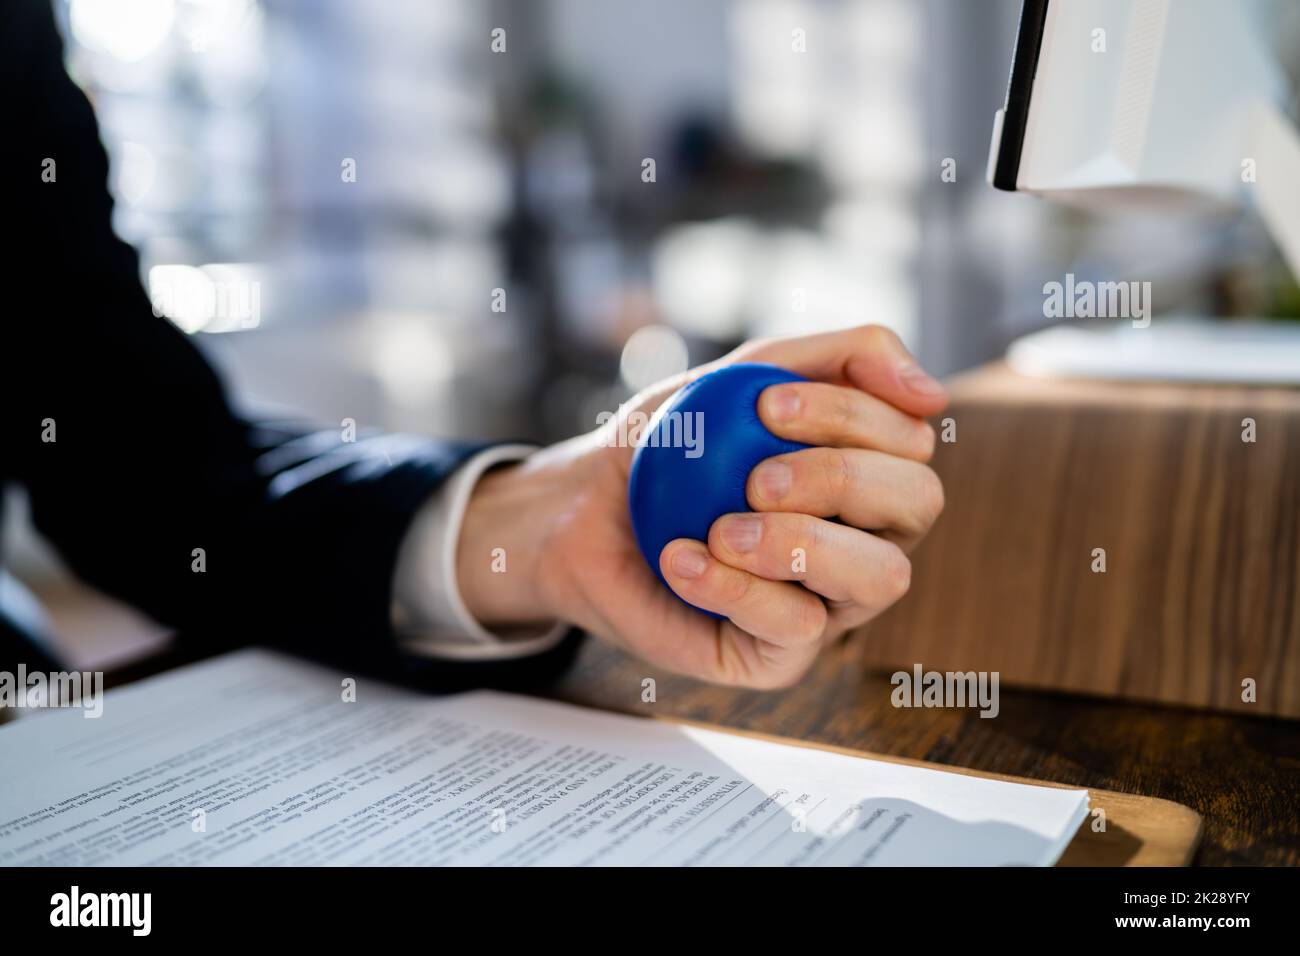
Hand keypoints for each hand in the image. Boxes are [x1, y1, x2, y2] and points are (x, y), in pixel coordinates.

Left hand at [456, 325, 947, 688]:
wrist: (581, 511)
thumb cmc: (669, 448)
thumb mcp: (742, 377)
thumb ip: (839, 359)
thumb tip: (932, 393)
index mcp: (868, 472)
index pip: (912, 438)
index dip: (849, 413)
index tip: (764, 402)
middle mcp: (865, 538)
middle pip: (919, 502)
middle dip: (838, 475)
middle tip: (754, 475)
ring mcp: (828, 602)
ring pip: (883, 576)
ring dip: (804, 538)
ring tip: (726, 527)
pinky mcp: (780, 655)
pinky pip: (797, 627)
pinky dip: (734, 585)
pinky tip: (682, 558)